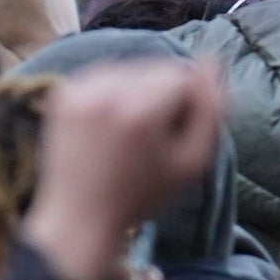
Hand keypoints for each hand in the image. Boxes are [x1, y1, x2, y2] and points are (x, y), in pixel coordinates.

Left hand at [21, 57, 224, 279]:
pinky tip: (112, 125)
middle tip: (156, 136)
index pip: (185, 76)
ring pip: (134, 68)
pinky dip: (116, 92)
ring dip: (142, 90)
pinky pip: (107, 75)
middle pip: (159, 68)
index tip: (179, 135)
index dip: (190, 104)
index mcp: (140, 111)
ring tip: (133, 131)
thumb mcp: (192, 162)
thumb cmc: (142, 196)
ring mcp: (81, 90)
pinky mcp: (64, 93)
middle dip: (166, 93)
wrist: (79, 219)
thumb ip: (211, 109)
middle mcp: (107, 92)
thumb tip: (214, 60)